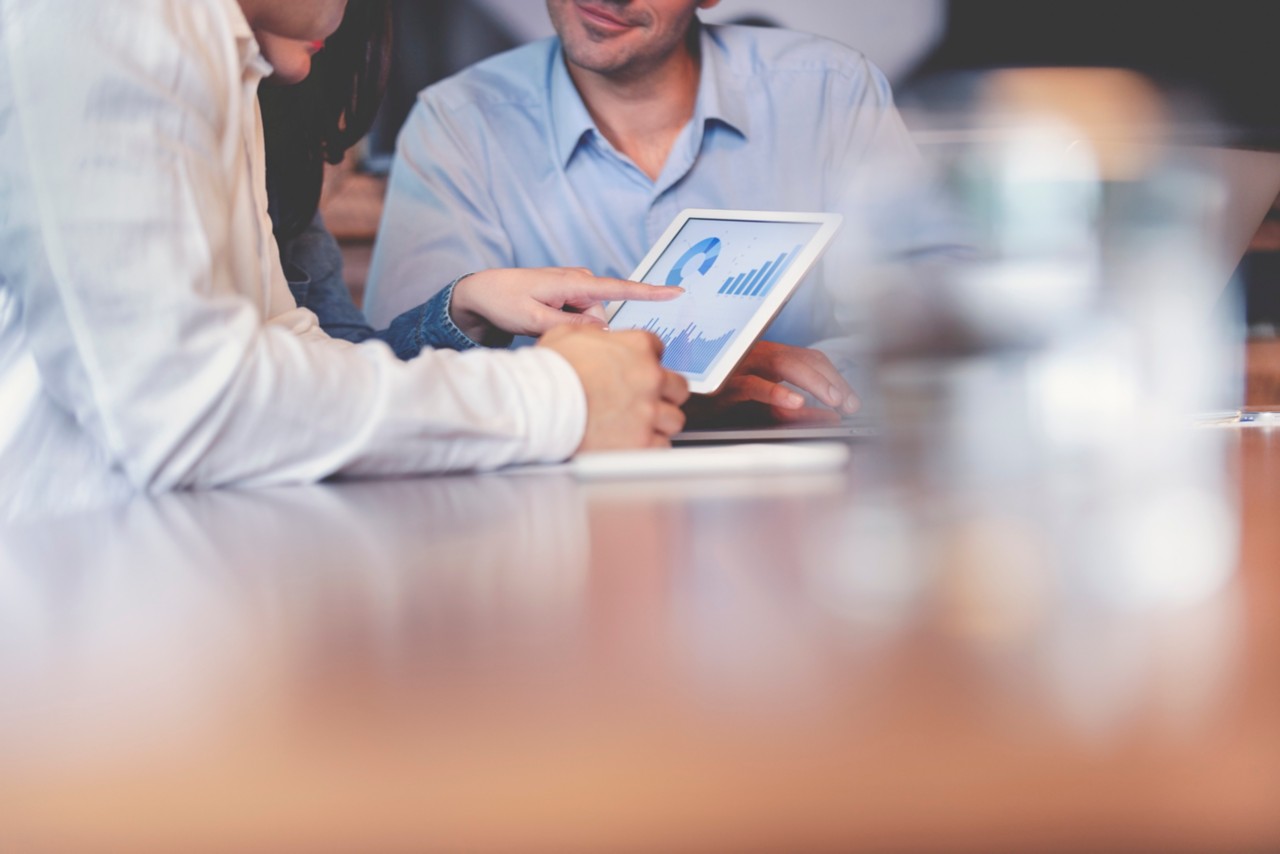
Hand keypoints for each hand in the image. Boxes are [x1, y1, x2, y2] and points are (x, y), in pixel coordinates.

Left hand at [450, 267, 681, 344]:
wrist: (482, 291)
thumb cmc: (505, 301)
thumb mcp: (534, 321)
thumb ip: (571, 328)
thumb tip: (602, 333)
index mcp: (574, 282)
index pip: (620, 288)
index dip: (650, 292)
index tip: (676, 291)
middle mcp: (579, 280)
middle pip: (601, 318)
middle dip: (582, 331)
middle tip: (545, 329)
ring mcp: (574, 287)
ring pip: (590, 321)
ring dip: (571, 329)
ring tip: (539, 324)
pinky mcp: (569, 294)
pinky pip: (580, 317)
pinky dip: (566, 324)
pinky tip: (542, 320)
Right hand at [538, 326, 689, 450]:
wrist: (540, 406)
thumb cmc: (549, 373)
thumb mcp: (567, 334)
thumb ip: (592, 332)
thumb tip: (598, 334)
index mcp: (637, 347)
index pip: (659, 349)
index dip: (646, 361)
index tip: (637, 370)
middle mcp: (650, 377)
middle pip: (677, 386)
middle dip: (664, 393)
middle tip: (645, 399)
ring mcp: (648, 411)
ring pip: (673, 419)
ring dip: (658, 421)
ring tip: (638, 424)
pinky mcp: (643, 442)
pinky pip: (661, 446)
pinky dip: (650, 446)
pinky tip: (634, 441)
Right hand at [684, 341, 858, 426]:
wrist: (679, 404)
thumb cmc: (718, 404)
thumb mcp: (763, 409)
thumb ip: (794, 410)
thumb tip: (828, 418)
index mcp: (767, 355)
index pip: (810, 357)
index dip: (835, 376)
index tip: (851, 399)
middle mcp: (756, 354)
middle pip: (803, 358)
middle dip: (831, 380)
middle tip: (849, 403)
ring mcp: (740, 365)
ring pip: (784, 364)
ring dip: (813, 382)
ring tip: (832, 400)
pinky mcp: (725, 383)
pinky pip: (755, 385)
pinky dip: (777, 392)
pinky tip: (796, 402)